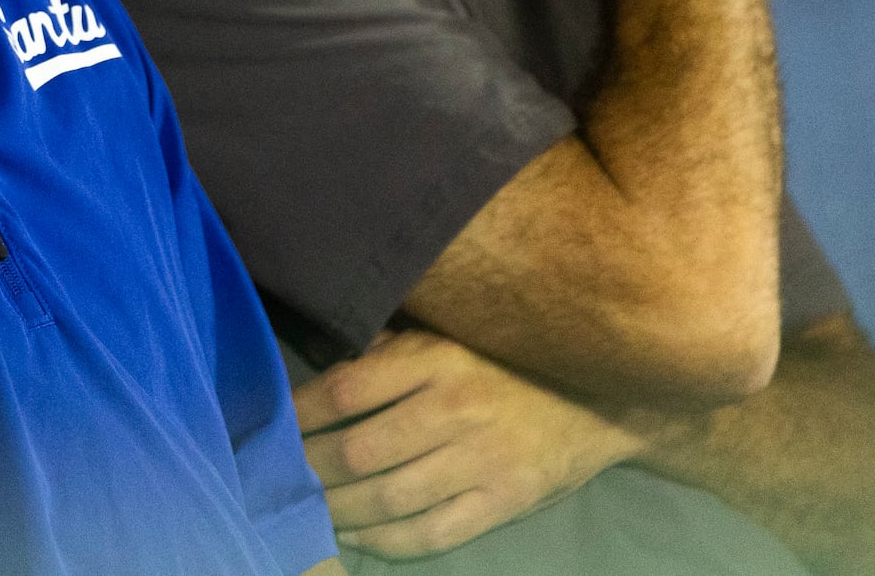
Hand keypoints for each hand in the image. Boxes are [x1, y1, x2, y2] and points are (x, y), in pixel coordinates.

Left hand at [298, 329, 647, 559]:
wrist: (603, 401)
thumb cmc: (507, 361)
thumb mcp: (449, 333)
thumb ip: (390, 350)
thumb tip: (321, 368)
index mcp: (435, 358)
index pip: (345, 389)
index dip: (299, 413)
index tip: (271, 425)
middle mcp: (455, 409)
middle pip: (359, 450)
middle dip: (310, 468)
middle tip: (279, 475)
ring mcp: (481, 462)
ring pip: (388, 498)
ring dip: (337, 509)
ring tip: (306, 509)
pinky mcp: (503, 503)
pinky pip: (430, 533)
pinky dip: (383, 541)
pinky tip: (352, 535)